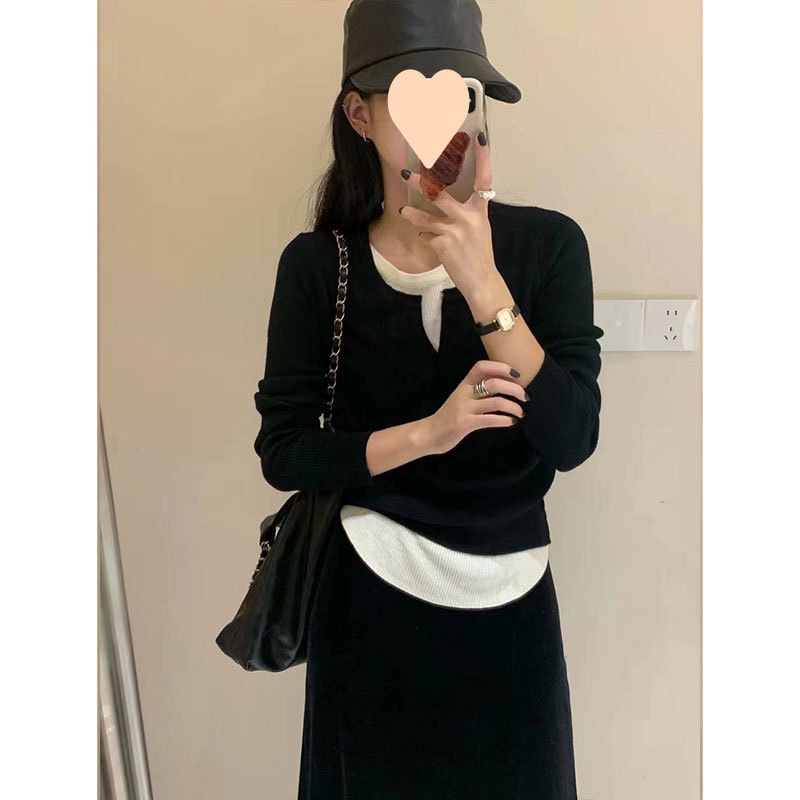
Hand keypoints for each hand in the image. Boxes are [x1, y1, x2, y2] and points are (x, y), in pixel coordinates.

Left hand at [399, 131, 496, 299]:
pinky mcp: (443, 245)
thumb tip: (446, 198)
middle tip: (407, 172)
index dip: (483, 158)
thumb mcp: (479, 229)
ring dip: (412, 214)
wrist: (481, 281)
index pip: (484, 179)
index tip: (479, 137)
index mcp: (480, 211)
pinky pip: (427, 235)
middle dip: (422, 182)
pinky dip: (425, 236)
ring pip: (426, 217)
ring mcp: (455, 231)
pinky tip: (428, 240)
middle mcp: (469, 218)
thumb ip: (468, 213)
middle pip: (441, 194)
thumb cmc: (478, 254)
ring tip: (403, 210)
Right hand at [419, 359, 526, 455]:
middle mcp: (464, 393)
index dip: (501, 367)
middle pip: (494, 383)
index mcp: (464, 384)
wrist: (429, 434)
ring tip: (521, 412)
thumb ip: (477, 390)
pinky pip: (490, 420)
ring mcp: (464, 409)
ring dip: (513, 406)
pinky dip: (505, 420)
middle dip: (514, 389)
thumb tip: (504, 385)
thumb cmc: (449, 416)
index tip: (516, 374)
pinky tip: (512, 422)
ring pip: (495, 402)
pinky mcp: (464, 424)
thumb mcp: (461, 398)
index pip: (481, 366)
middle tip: (525, 396)